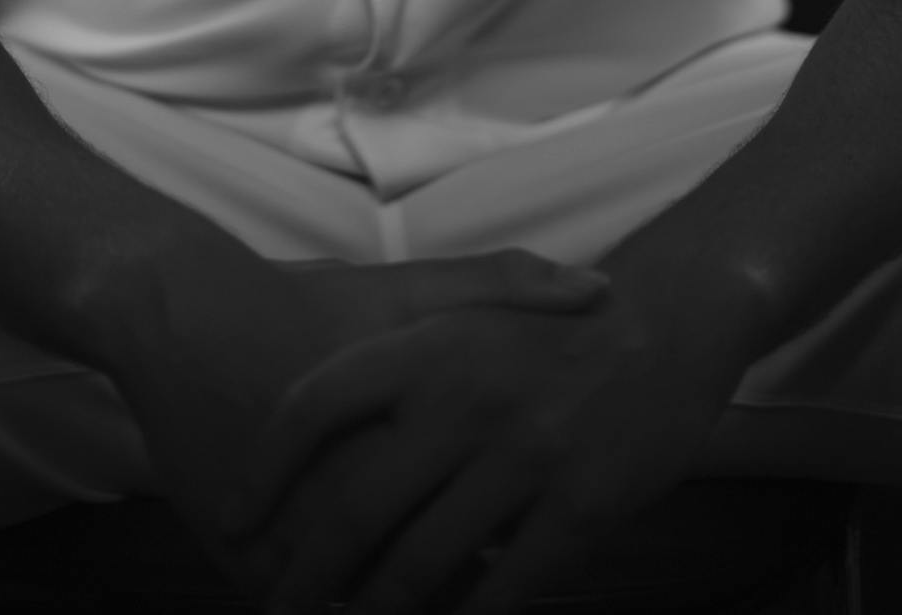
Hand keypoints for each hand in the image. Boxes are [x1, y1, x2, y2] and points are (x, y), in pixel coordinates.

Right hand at [103, 233, 608, 601]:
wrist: (185, 317)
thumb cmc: (306, 306)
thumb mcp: (404, 291)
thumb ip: (501, 285)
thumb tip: (601, 290)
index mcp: (404, 421)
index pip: (480, 511)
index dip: (514, 537)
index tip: (537, 537)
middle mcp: (348, 482)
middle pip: (426, 571)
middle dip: (458, 591)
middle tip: (485, 582)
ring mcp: (292, 529)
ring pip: (362, 599)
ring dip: (396, 608)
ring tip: (436, 605)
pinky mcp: (244, 556)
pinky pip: (302, 605)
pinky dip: (334, 609)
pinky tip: (357, 604)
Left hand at [222, 282, 757, 614]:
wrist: (669, 318)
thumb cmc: (551, 327)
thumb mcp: (464, 317)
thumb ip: (394, 363)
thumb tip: (310, 437)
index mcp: (427, 342)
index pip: (313, 404)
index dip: (263, 469)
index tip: (232, 522)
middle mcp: (464, 396)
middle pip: (355, 504)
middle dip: (305, 573)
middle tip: (279, 610)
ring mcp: (524, 453)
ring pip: (421, 564)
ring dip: (375, 614)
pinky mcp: (581, 505)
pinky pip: (503, 589)